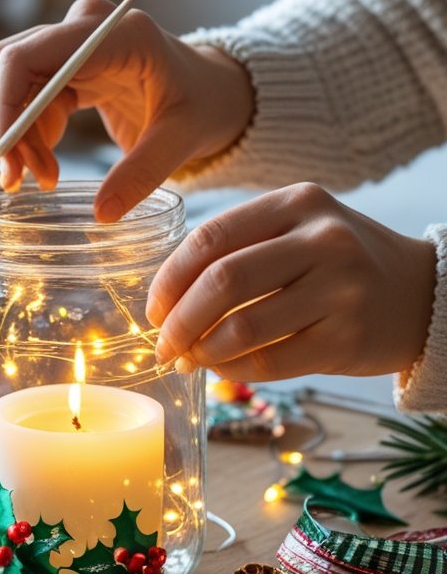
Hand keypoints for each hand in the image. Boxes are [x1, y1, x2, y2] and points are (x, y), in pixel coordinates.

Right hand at [0, 0, 252, 220]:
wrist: (213, 91)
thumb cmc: (203, 105)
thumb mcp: (183, 139)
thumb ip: (144, 172)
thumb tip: (102, 214)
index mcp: (115, 34)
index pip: (27, 55)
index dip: (3, 104)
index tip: (6, 156)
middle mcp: (85, 26)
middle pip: (8, 67)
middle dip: (6, 126)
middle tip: (20, 179)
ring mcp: (73, 43)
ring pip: (11, 84)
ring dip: (15, 136)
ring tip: (41, 179)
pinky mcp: (67, 66)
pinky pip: (27, 97)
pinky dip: (27, 135)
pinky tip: (46, 167)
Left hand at [146, 182, 436, 379]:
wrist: (422, 293)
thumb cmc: (341, 262)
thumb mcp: (300, 228)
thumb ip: (241, 248)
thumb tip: (167, 301)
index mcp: (299, 202)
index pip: (212, 238)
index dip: (170, 279)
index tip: (155, 309)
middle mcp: (323, 240)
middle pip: (222, 282)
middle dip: (180, 320)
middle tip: (164, 344)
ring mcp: (340, 290)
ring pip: (243, 328)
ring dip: (203, 351)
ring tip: (190, 360)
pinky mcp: (347, 339)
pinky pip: (270, 362)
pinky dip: (234, 371)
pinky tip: (223, 369)